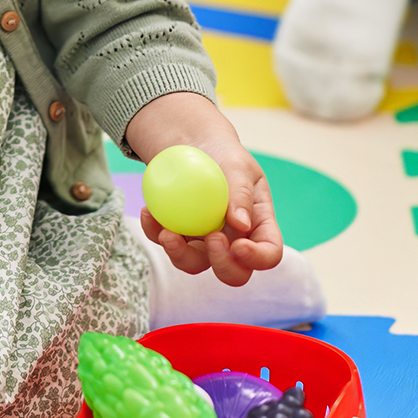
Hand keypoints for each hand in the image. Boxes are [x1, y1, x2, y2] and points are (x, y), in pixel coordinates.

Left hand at [124, 92, 285, 285]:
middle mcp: (233, 239)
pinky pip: (165, 243)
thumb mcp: (238, 165)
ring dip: (179, 254)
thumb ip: (241, 192)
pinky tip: (148, 211)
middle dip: (223, 266)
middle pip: (235, 273)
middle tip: (212, 238)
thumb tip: (241, 225)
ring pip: (194, 265)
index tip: (239, 246)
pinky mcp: (178, 234)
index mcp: (258, 224)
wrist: (194, 143)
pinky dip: (154, 231)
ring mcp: (204, 241)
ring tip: (167, 231)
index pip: (269, 253)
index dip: (258, 259)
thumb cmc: (223, 154)